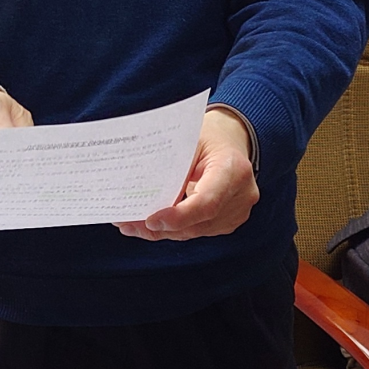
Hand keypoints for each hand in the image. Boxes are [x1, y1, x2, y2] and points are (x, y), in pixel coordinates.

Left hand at [117, 106, 258, 241]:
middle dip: (161, 227)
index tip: (150, 220)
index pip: (207, 202)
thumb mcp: (188, 141)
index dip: (178, 216)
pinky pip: (197, 231)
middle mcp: (241, 195)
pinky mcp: (229, 221)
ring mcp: (237, 212)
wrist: (231, 139)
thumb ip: (172, 167)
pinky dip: (173, 229)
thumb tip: (141, 193)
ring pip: (194, 231)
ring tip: (131, 224)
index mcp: (233, 169)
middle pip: (198, 223)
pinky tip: (149, 225)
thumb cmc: (207, 137)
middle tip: (127, 224)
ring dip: (163, 231)